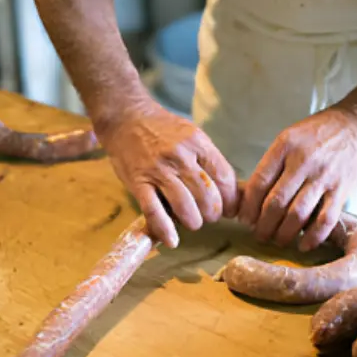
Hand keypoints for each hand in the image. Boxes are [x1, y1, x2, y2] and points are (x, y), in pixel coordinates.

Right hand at [97, 100, 237, 247]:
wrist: (126, 117)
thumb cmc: (162, 129)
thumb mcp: (191, 135)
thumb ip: (207, 159)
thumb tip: (228, 190)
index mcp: (198, 143)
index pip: (224, 177)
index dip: (230, 199)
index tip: (229, 208)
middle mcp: (180, 156)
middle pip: (207, 195)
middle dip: (213, 213)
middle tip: (209, 216)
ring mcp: (158, 170)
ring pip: (185, 206)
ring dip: (193, 221)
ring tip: (193, 221)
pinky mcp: (138, 182)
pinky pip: (154, 211)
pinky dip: (164, 229)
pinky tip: (171, 240)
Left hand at [239, 107, 356, 251]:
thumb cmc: (319, 132)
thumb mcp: (290, 137)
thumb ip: (273, 163)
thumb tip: (252, 195)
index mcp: (285, 146)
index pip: (259, 182)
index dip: (248, 206)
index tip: (244, 218)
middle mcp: (303, 162)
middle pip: (275, 202)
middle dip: (263, 225)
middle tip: (258, 234)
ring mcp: (323, 177)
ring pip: (297, 214)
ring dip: (284, 233)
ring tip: (277, 241)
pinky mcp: (341, 190)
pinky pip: (325, 219)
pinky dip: (313, 237)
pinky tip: (304, 245)